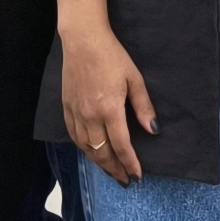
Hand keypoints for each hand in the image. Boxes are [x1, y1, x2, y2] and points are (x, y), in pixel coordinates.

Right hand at [62, 17, 157, 182]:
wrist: (83, 40)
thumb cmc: (112, 56)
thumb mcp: (134, 79)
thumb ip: (143, 107)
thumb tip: (153, 130)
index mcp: (109, 109)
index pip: (121, 145)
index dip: (130, 163)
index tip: (137, 175)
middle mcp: (90, 115)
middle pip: (102, 152)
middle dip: (114, 169)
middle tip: (125, 180)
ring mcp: (76, 112)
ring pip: (86, 148)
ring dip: (99, 162)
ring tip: (110, 170)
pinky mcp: (66, 107)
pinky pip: (74, 136)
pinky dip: (83, 149)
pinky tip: (91, 152)